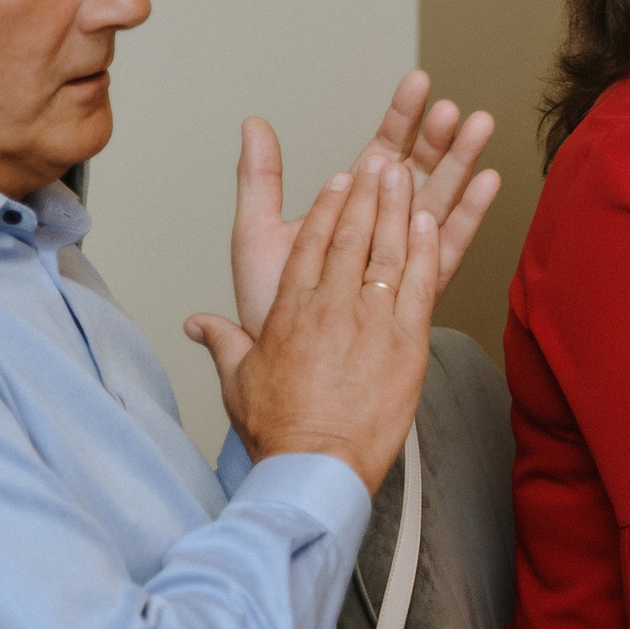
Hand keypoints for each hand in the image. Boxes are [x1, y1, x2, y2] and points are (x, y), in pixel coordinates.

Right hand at [184, 156, 436, 492]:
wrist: (315, 466)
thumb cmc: (280, 429)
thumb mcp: (238, 379)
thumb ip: (222, 341)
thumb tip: (197, 324)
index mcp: (292, 310)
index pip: (311, 244)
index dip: (329, 208)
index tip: (340, 180)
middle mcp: (332, 307)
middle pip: (352, 236)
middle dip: (367, 194)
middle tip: (379, 162)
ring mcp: (372, 322)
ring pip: (388, 251)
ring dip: (398, 208)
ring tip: (406, 175)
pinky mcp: (407, 343)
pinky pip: (422, 284)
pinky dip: (428, 249)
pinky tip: (433, 221)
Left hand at [229, 73, 500, 333]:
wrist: (283, 372)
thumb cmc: (268, 306)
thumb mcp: (257, 233)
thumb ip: (260, 179)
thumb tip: (253, 123)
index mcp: (349, 207)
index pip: (381, 149)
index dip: (401, 116)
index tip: (418, 82)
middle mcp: (382, 226)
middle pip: (419, 170)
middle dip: (438, 136)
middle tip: (452, 108)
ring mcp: (403, 255)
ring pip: (439, 199)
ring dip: (461, 163)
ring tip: (480, 127)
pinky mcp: (418, 288)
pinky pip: (448, 247)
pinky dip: (468, 214)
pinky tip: (488, 182)